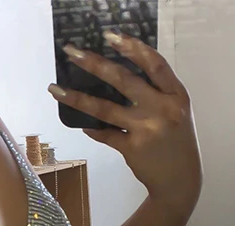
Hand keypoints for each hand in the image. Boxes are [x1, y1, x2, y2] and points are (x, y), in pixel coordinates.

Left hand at [49, 33, 201, 214]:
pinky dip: (92, 128)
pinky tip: (81, 124)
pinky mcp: (131, 149)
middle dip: (95, 63)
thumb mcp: (177, 112)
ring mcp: (146, 129)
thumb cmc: (176, 142)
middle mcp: (161, 108)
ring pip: (105, 108)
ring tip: (55, 88)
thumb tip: (118, 76)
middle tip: (72, 52)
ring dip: (77, 97)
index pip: (154, 63)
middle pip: (124, 80)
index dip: (132, 48)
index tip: (108, 36)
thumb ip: (157, 93)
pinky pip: (105, 134)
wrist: (180, 181)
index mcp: (176, 95)